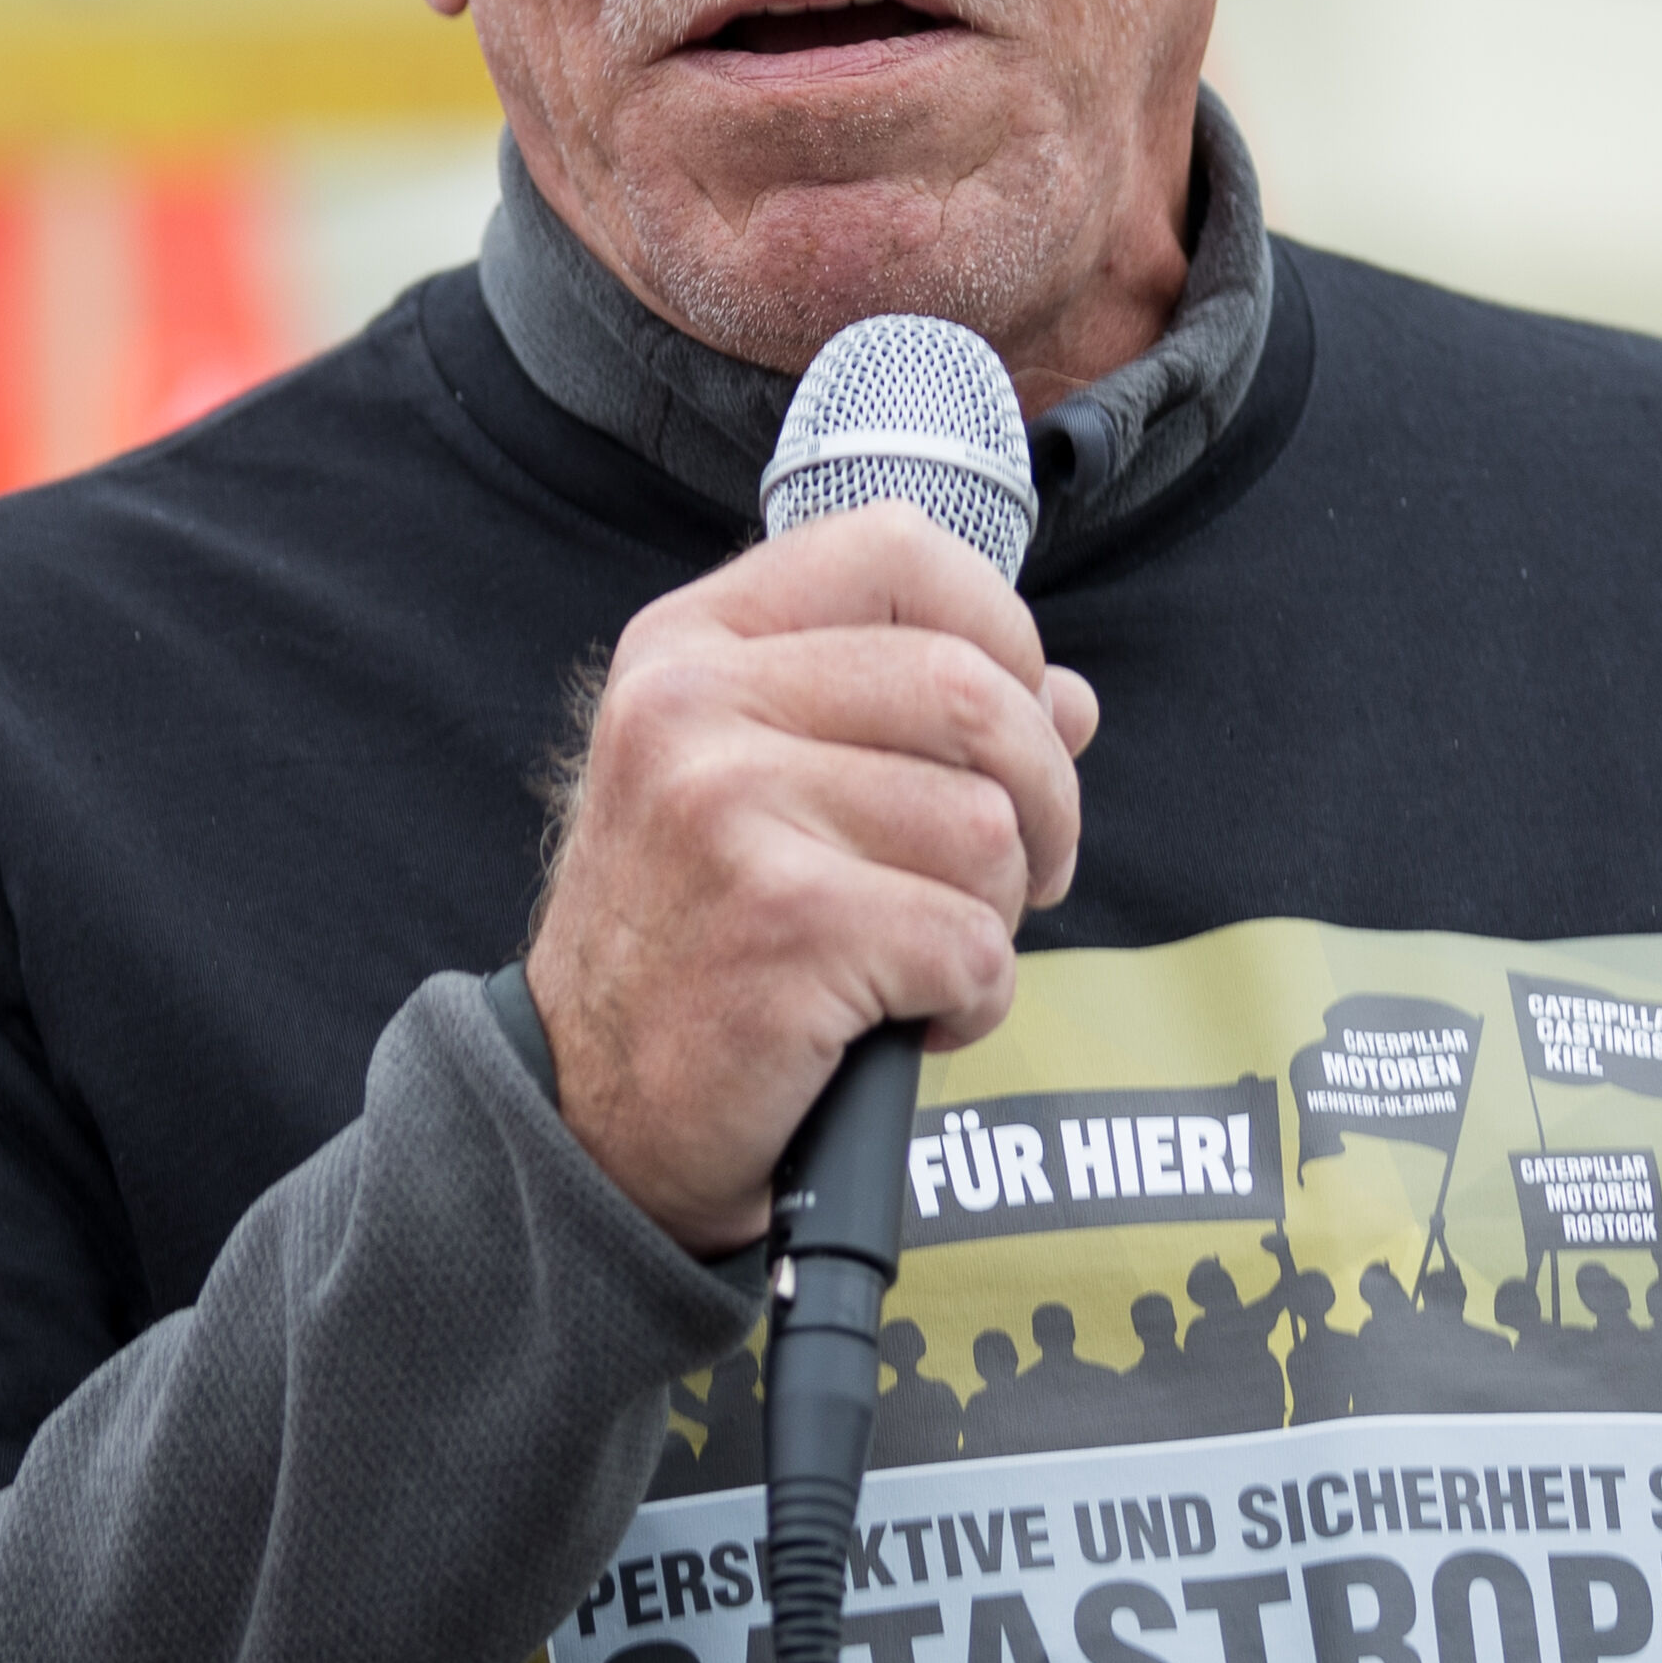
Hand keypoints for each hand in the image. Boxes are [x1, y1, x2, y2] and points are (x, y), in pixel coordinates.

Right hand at [527, 503, 1097, 1249]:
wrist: (591, 1113)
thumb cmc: (695, 945)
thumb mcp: (764, 792)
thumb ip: (908, 723)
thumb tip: (1070, 700)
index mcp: (689, 646)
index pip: (897, 549)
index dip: (998, 632)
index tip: (1006, 729)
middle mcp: (692, 706)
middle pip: (972, 693)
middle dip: (1042, 799)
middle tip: (1018, 876)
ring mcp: (728, 809)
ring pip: (986, 829)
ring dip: (992, 917)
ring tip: (913, 957)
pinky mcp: (783, 922)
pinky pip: (974, 943)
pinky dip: (972, 1001)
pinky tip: (902, 1018)